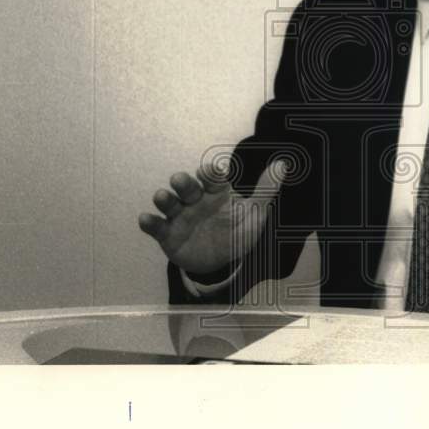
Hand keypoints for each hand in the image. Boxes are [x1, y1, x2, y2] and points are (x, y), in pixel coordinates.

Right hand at [138, 159, 286, 274]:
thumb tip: (283, 165)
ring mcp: (180, 216)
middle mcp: (196, 200)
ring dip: (164, 198)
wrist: (222, 263)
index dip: (210, 173)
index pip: (212, 178)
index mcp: (216, 192)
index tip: (210, 171)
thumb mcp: (255, 214)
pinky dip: (149, 222)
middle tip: (180, 180)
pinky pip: (156, 226)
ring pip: (169, 203)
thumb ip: (266, 190)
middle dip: (183, 183)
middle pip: (187, 187)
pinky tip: (145, 219)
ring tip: (161, 196)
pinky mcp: (168, 234)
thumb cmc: (237, 231)